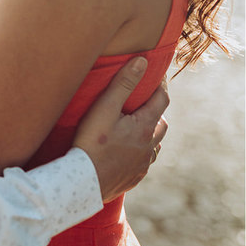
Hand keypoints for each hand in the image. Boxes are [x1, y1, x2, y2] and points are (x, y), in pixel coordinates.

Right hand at [72, 56, 168, 202]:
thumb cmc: (92, 144)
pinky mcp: (134, 178)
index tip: (157, 75)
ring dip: (149, 135)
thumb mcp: (105, 108)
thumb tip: (142, 61)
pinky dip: (139, 154)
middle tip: (142, 104)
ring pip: (154, 145)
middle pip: (161, 123)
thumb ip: (124, 84)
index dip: (160, 85)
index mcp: (145, 126)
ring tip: (134, 128)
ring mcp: (143, 164)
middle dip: (155, 112)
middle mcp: (149, 146)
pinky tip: (127, 153)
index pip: (162, 99)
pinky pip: (143, 163)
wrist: (83, 184)